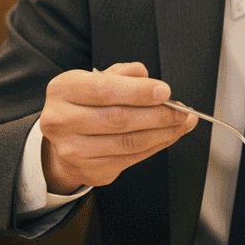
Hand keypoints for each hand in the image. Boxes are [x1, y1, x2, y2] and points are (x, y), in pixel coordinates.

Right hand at [39, 62, 197, 194]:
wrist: (65, 138)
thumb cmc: (86, 103)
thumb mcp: (97, 78)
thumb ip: (122, 74)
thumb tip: (145, 75)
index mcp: (63, 90)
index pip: (103, 89)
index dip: (138, 91)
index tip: (165, 92)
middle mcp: (61, 120)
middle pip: (118, 118)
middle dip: (158, 114)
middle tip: (182, 110)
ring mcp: (73, 150)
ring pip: (128, 142)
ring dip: (163, 133)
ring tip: (182, 123)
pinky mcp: (89, 170)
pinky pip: (131, 159)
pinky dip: (156, 146)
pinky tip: (169, 136)